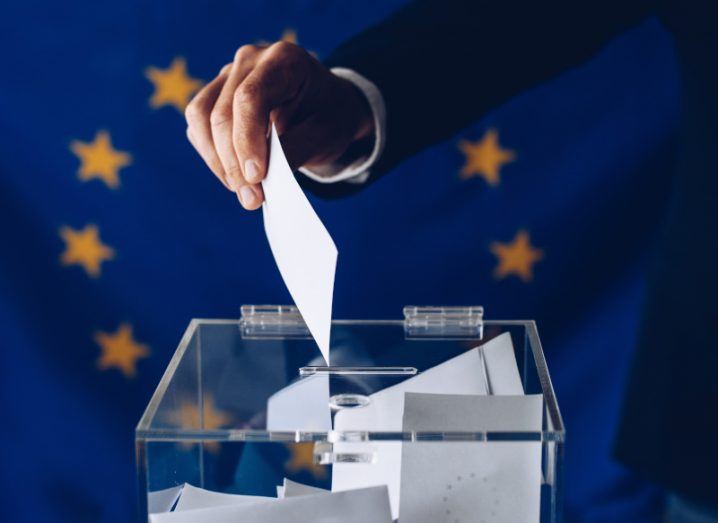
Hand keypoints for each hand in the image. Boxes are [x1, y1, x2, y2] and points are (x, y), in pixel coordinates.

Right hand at [185, 41, 373, 209]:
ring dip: (218, 161)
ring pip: (201, 118)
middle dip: (233, 162)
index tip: (256, 177)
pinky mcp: (215, 95)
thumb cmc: (330, 116)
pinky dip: (213, 156)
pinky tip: (236, 177)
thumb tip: (257, 177)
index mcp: (283, 59)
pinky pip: (199, 127)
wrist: (327, 106)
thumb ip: (295, 150)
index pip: (250, 98)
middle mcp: (249, 60)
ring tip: (244, 192)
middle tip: (252, 199)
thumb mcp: (327, 134)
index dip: (247, 140)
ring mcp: (228, 75)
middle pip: (222, 112)